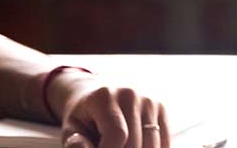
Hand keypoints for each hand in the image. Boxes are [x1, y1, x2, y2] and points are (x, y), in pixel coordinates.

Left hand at [51, 72, 170, 147]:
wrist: (97, 95)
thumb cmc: (84, 117)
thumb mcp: (72, 129)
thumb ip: (77, 143)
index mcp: (105, 97)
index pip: (118, 135)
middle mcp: (130, 94)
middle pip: (135, 144)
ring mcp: (148, 100)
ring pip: (152, 146)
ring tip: (120, 146)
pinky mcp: (160, 108)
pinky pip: (164, 142)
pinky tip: (137, 147)